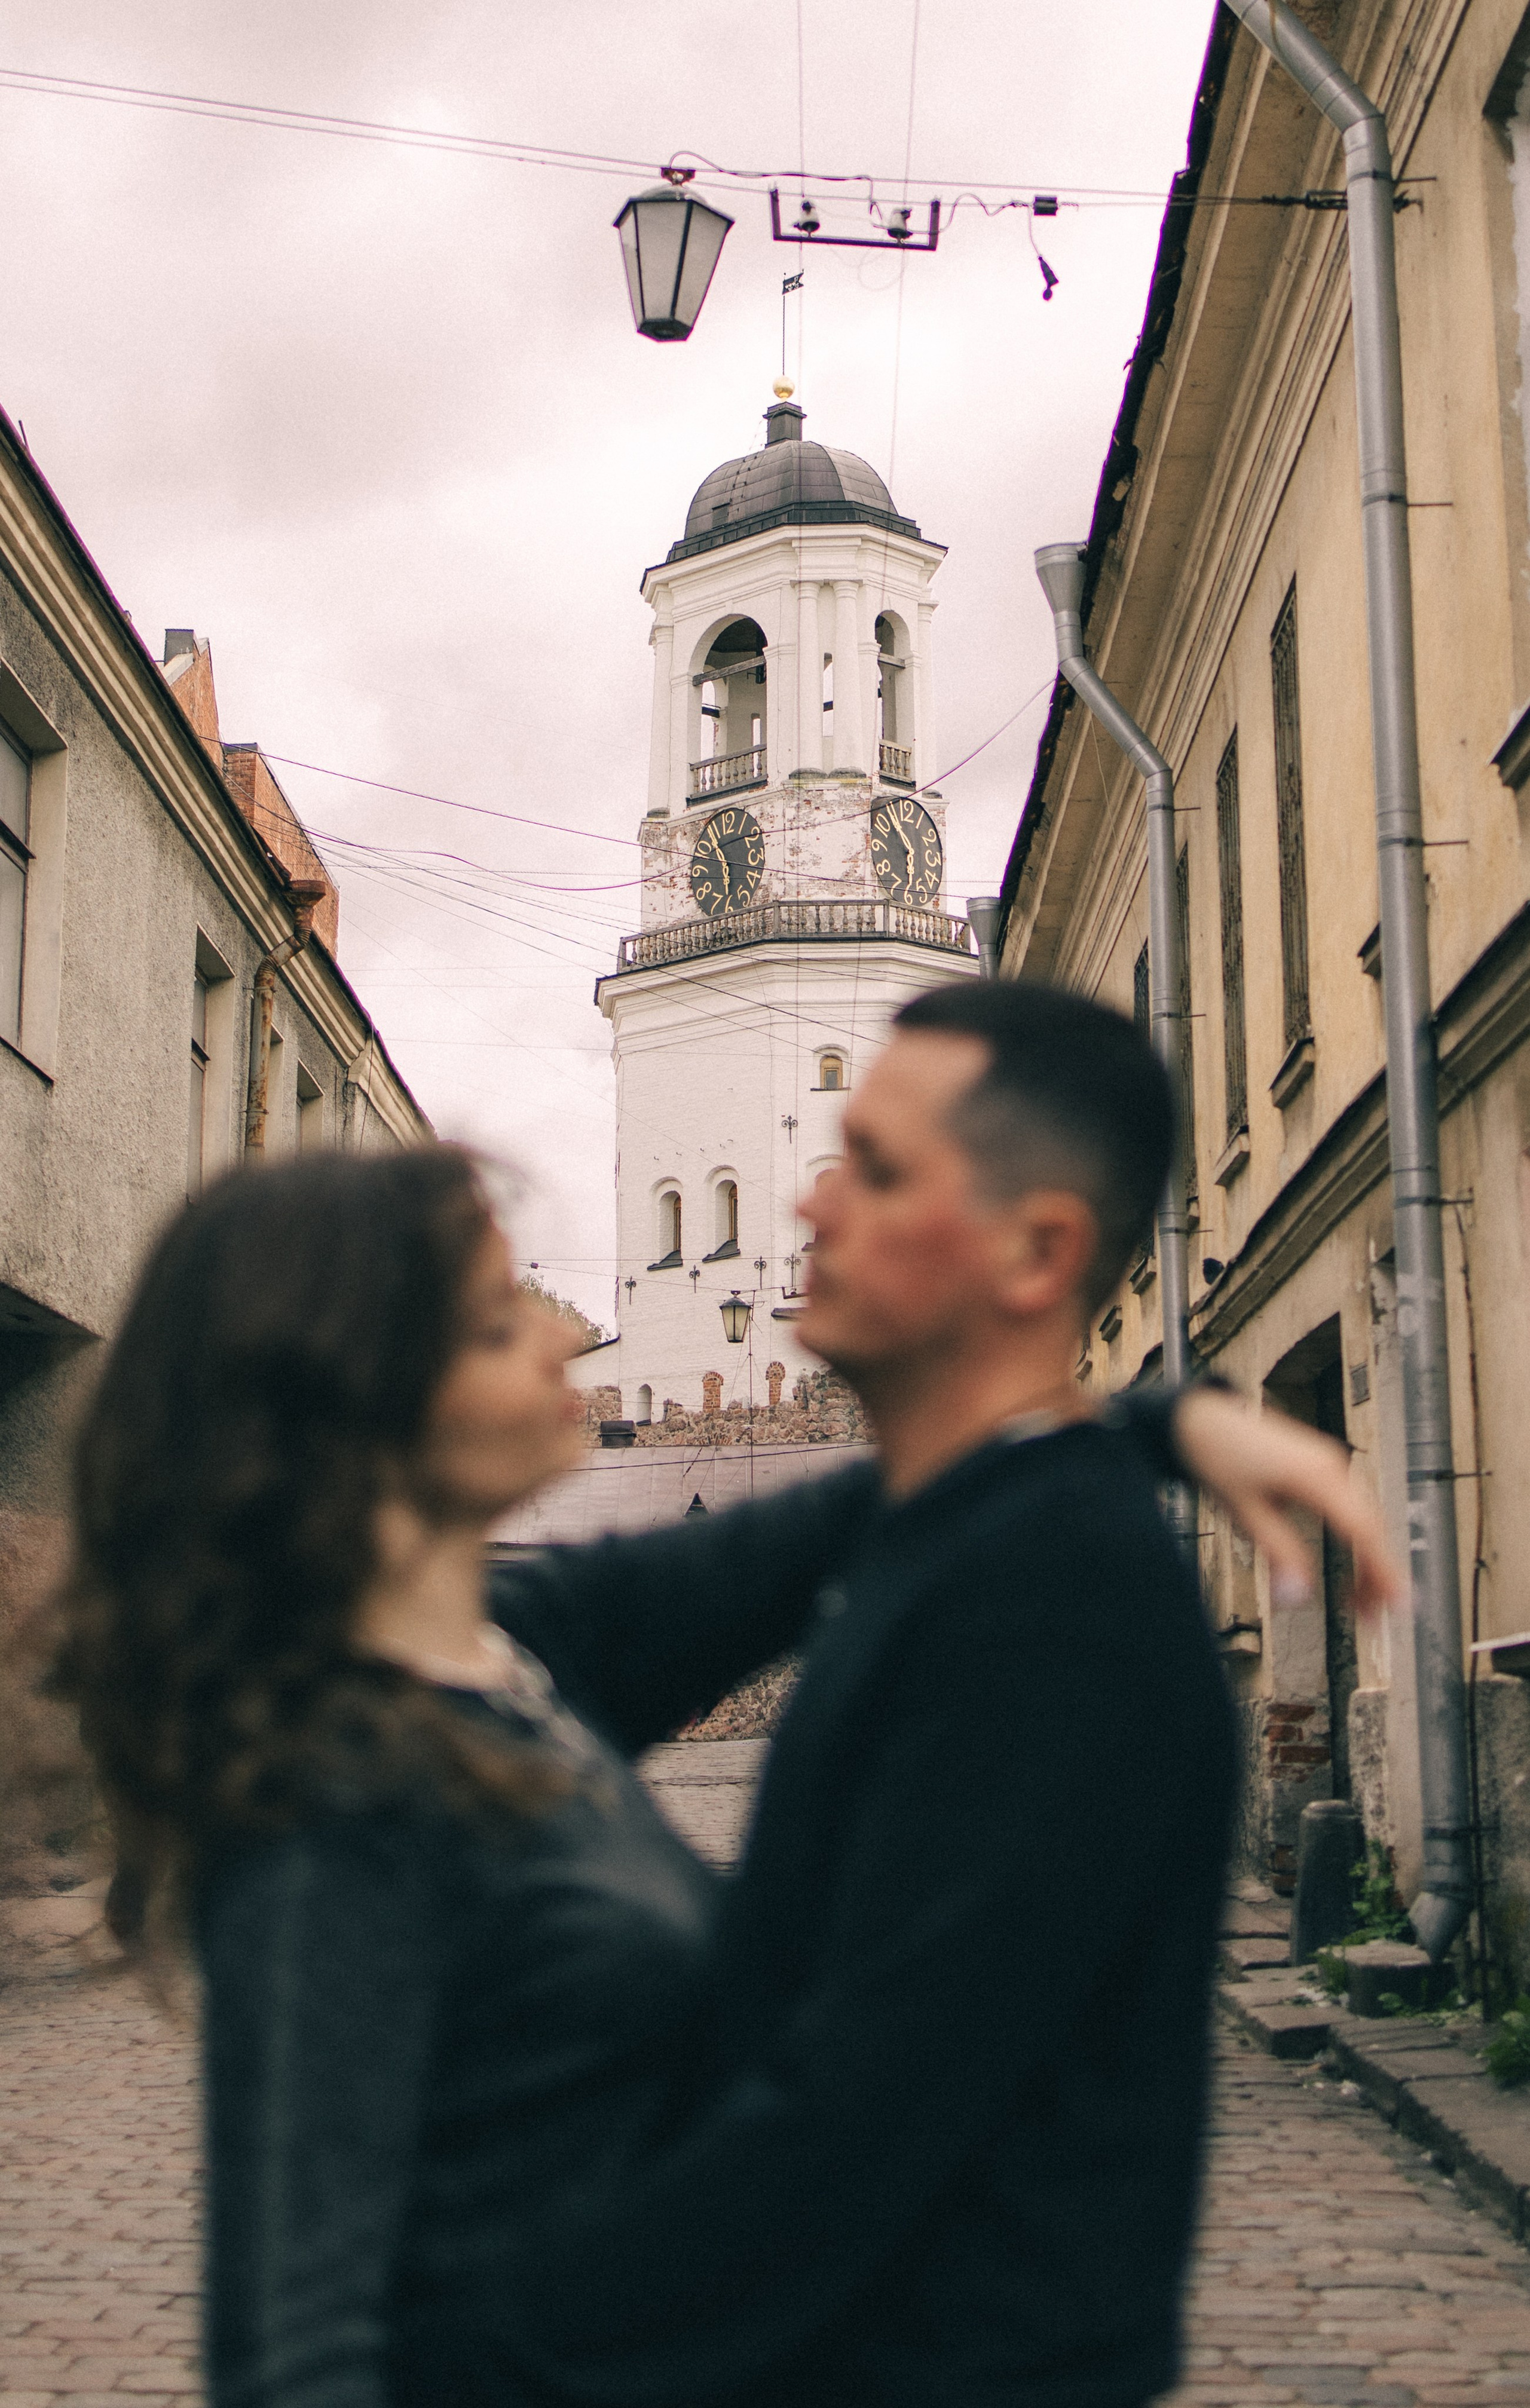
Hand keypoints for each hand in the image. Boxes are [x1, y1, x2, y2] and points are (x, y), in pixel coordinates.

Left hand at [1171, 1386, 1401, 1616]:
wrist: (1201, 1418)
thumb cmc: (1217, 1459)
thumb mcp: (1244, 1513)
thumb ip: (1278, 1554)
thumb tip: (1298, 1597)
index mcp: (1315, 1477)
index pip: (1363, 1531)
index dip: (1385, 1569)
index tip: (1400, 1604)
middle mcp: (1331, 1466)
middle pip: (1370, 1526)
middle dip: (1377, 1573)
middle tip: (1372, 1617)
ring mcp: (1329, 1462)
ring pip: (1365, 1515)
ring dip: (1368, 1556)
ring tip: (1361, 1599)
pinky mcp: (1321, 1464)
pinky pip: (1353, 1504)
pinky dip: (1357, 1535)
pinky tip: (1353, 1561)